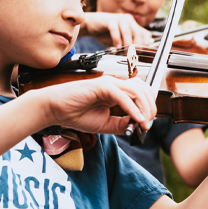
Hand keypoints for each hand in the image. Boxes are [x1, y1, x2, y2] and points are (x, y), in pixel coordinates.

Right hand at [36, 75, 155, 135]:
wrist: (56, 110)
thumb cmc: (77, 114)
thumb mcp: (106, 124)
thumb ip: (122, 123)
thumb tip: (139, 125)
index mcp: (117, 91)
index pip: (141, 93)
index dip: (149, 106)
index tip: (147, 124)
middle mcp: (115, 85)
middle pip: (143, 90)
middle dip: (150, 108)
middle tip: (147, 124)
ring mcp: (109, 83)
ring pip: (137, 91)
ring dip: (144, 108)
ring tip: (144, 123)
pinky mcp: (102, 86)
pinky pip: (123, 96)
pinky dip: (132, 108)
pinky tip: (137, 119)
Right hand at [82, 12, 153, 48]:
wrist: (92, 25)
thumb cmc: (107, 33)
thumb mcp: (121, 41)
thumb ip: (128, 45)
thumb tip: (136, 54)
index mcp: (133, 25)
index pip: (145, 34)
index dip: (145, 44)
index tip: (140, 52)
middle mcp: (128, 20)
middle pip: (138, 33)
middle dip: (136, 45)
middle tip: (132, 53)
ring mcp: (119, 18)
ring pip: (127, 31)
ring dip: (126, 43)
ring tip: (124, 51)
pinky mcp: (110, 20)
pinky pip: (115, 30)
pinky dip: (117, 39)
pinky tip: (116, 46)